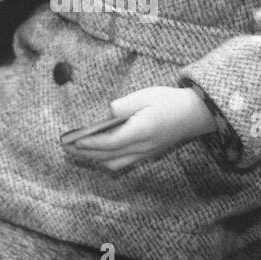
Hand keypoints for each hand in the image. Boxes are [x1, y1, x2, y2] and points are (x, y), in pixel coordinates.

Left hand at [61, 86, 215, 172]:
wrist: (195, 114)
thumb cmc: (169, 101)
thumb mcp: (145, 96)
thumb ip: (124, 105)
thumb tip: (107, 113)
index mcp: (142, 131)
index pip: (110, 142)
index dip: (90, 144)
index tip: (72, 141)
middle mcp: (143, 147)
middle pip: (108, 157)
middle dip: (85, 153)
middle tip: (65, 147)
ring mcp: (146, 154)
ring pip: (115, 163)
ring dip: (94, 159)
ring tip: (76, 151)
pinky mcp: (148, 155)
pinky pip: (123, 163)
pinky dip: (106, 160)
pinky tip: (97, 153)